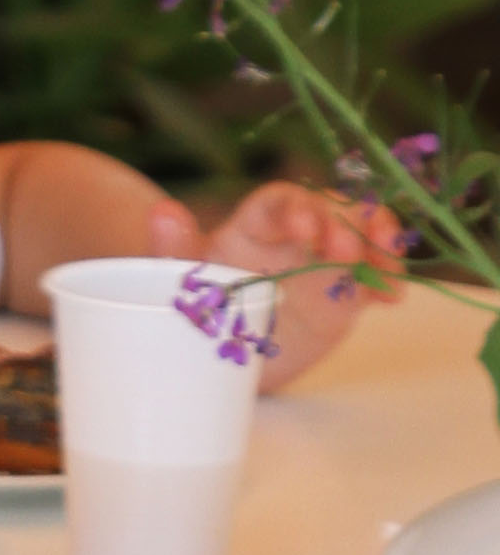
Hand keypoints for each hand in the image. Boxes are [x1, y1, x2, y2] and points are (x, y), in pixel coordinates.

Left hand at [148, 183, 403, 392]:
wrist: (214, 351)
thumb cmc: (193, 307)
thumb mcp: (180, 281)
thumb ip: (172, 248)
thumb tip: (162, 211)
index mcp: (252, 228)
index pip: (279, 202)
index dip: (296, 208)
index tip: (306, 229)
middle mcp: (293, 237)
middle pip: (329, 211)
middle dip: (343, 222)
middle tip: (345, 251)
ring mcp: (322, 262)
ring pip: (360, 235)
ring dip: (377, 240)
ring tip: (385, 262)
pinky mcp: (343, 292)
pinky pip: (373, 277)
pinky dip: (388, 280)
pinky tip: (394, 296)